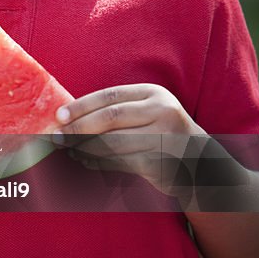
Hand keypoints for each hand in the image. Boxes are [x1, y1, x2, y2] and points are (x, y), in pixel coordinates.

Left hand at [55, 84, 203, 194]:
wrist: (201, 162)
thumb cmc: (162, 133)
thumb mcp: (147, 112)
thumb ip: (117, 111)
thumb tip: (70, 117)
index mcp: (154, 94)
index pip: (110, 97)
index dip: (82, 106)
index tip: (59, 116)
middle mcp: (162, 112)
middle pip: (110, 118)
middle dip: (79, 128)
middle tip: (57, 137)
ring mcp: (164, 138)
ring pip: (113, 143)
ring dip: (85, 149)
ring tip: (69, 150)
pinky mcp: (161, 163)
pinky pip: (121, 163)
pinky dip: (98, 163)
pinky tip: (85, 161)